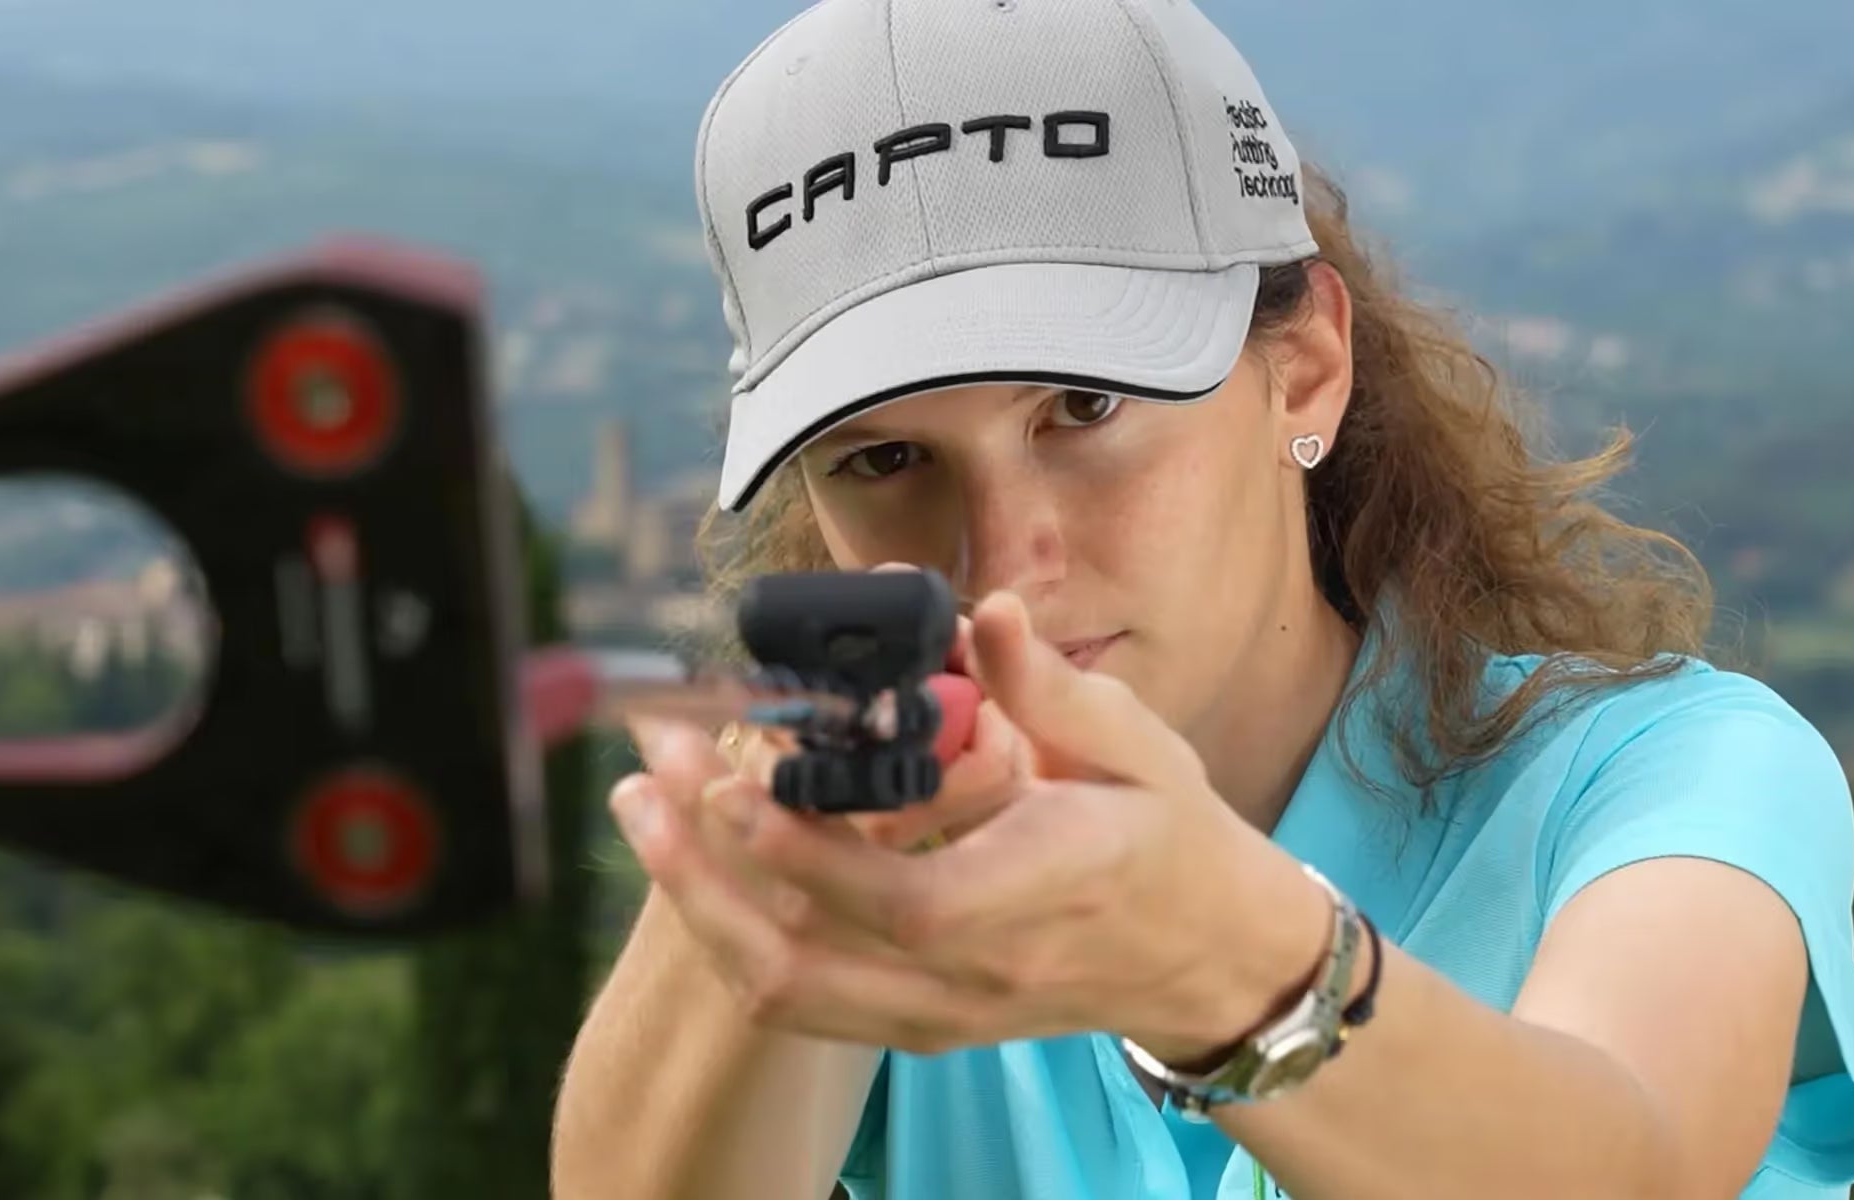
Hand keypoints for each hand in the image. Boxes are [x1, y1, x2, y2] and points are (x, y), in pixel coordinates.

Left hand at [610, 588, 1331, 1061]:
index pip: (908, 904)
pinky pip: (804, 1006)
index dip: (809, 854)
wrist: (1208, 956)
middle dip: (708, 869)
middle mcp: (985, 972)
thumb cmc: (1171, 836)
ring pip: (790, 993)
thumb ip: (1050, 686)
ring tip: (644, 811)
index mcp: (1047, 891)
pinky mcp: (922, 1025)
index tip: (734, 783)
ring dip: (699, 906)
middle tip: (653, 772)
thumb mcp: (1138, 746)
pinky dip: (734, 941)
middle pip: (811, 957)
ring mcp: (947, 1011)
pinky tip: (694, 868)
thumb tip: (985, 611)